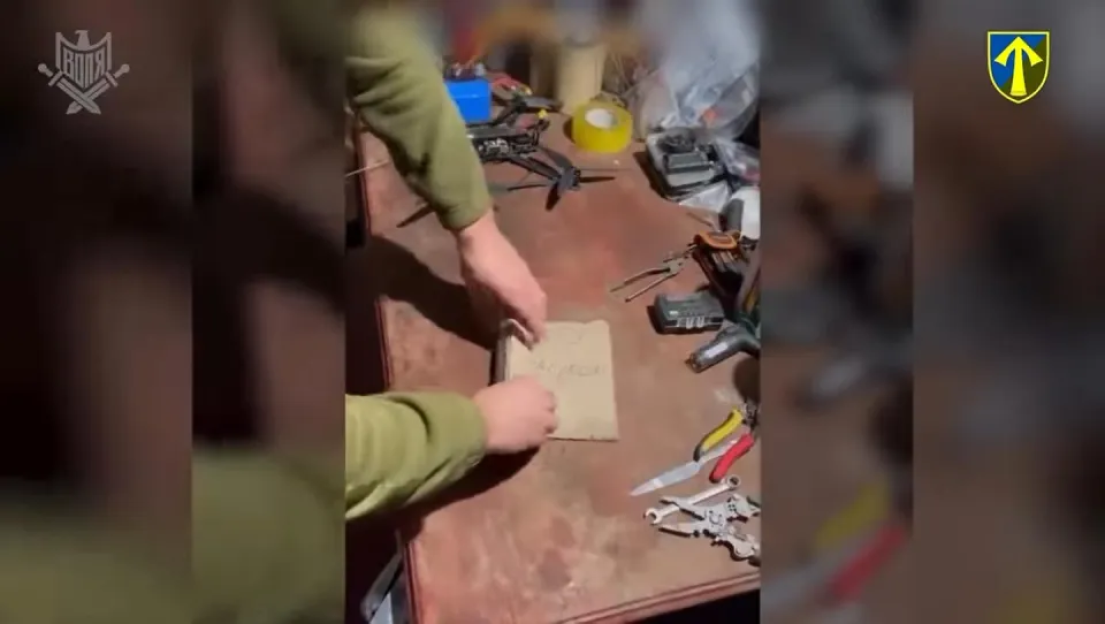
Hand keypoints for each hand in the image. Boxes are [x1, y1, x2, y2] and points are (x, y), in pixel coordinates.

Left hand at [455, 212, 547, 342]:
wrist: (479, 232)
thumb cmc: (475, 264)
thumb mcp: (476, 290)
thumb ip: (486, 310)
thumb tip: (492, 327)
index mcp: (518, 294)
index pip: (532, 318)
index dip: (535, 332)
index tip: (535, 344)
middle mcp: (528, 286)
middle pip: (540, 308)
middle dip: (540, 323)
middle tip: (534, 335)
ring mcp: (528, 275)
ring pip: (540, 297)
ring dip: (538, 311)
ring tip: (531, 320)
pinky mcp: (524, 267)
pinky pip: (535, 288)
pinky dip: (534, 299)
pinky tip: (524, 301)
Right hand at [473, 376, 557, 453]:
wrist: (482, 423)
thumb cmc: (485, 403)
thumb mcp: (500, 389)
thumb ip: (514, 393)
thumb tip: (515, 400)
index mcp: (530, 382)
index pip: (540, 389)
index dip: (534, 398)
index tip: (526, 404)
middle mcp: (542, 398)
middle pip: (551, 404)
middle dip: (543, 410)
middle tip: (531, 417)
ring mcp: (544, 418)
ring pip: (551, 423)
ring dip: (543, 425)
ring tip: (529, 431)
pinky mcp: (540, 436)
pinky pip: (542, 438)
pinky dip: (535, 439)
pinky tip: (523, 441)